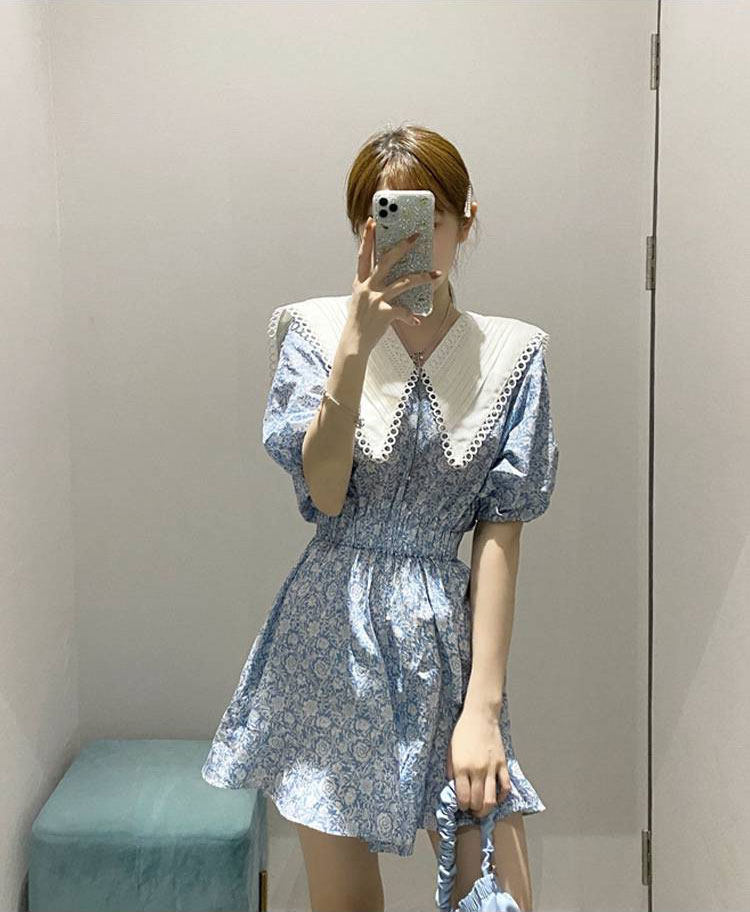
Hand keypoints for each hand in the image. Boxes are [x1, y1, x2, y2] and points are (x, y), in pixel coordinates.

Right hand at [347, 216, 441, 352]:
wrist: (354, 344)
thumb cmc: (359, 322)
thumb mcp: (360, 300)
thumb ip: (370, 288)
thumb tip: (383, 280)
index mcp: (360, 282)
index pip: (364, 255)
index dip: (367, 237)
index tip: (372, 221)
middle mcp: (368, 287)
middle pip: (387, 261)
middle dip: (402, 246)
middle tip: (416, 236)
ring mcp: (376, 299)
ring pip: (404, 282)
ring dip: (422, 277)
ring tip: (436, 274)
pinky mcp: (384, 313)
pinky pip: (404, 311)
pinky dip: (412, 316)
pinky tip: (417, 320)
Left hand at [445, 705, 511, 817]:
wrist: (480, 715)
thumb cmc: (463, 731)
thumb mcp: (450, 750)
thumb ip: (450, 770)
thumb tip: (453, 786)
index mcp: (461, 767)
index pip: (462, 798)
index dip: (462, 806)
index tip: (461, 806)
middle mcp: (477, 770)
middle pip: (477, 802)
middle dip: (473, 810)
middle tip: (471, 809)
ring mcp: (491, 768)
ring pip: (491, 800)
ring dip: (486, 809)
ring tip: (482, 809)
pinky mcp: (502, 764)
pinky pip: (505, 787)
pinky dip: (502, 797)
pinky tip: (496, 797)